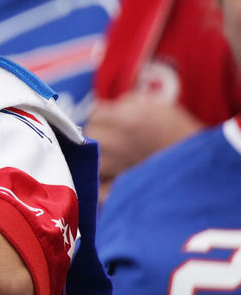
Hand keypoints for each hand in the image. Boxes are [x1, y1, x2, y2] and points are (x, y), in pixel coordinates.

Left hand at [87, 94, 203, 199]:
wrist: (204, 171)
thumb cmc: (184, 137)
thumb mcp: (160, 109)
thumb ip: (130, 103)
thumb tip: (111, 106)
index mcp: (127, 121)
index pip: (96, 112)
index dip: (104, 114)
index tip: (111, 119)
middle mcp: (116, 144)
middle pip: (91, 133)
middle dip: (100, 132)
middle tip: (113, 138)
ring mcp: (115, 169)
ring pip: (90, 158)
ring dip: (98, 156)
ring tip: (112, 158)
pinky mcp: (119, 191)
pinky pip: (97, 188)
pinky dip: (100, 184)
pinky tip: (110, 179)